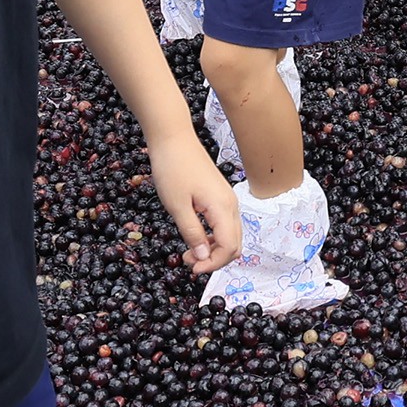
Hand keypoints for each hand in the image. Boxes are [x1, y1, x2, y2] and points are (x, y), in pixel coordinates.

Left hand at [147, 134, 239, 275]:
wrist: (173, 138)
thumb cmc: (173, 168)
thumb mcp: (177, 206)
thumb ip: (192, 233)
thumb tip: (202, 257)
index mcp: (223, 208)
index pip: (228, 248)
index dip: (212, 264)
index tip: (191, 268)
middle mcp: (231, 205)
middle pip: (234, 245)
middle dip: (214, 259)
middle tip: (187, 262)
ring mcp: (227, 200)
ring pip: (230, 236)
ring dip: (213, 249)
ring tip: (188, 252)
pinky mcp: (220, 196)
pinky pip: (224, 224)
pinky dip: (213, 237)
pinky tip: (195, 236)